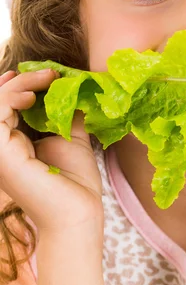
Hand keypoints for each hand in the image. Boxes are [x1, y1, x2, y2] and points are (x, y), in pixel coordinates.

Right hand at [0, 69, 103, 235]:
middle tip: (50, 73)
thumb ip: (64, 113)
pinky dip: (10, 97)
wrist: (79, 211)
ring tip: (45, 80)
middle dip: (19, 81)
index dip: (17, 86)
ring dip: (17, 85)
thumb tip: (71, 86)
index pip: (3, 108)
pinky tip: (32, 96)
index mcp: (12, 145)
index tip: (45, 73)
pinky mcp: (0, 153)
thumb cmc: (75, 182)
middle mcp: (0, 148)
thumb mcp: (70, 137)